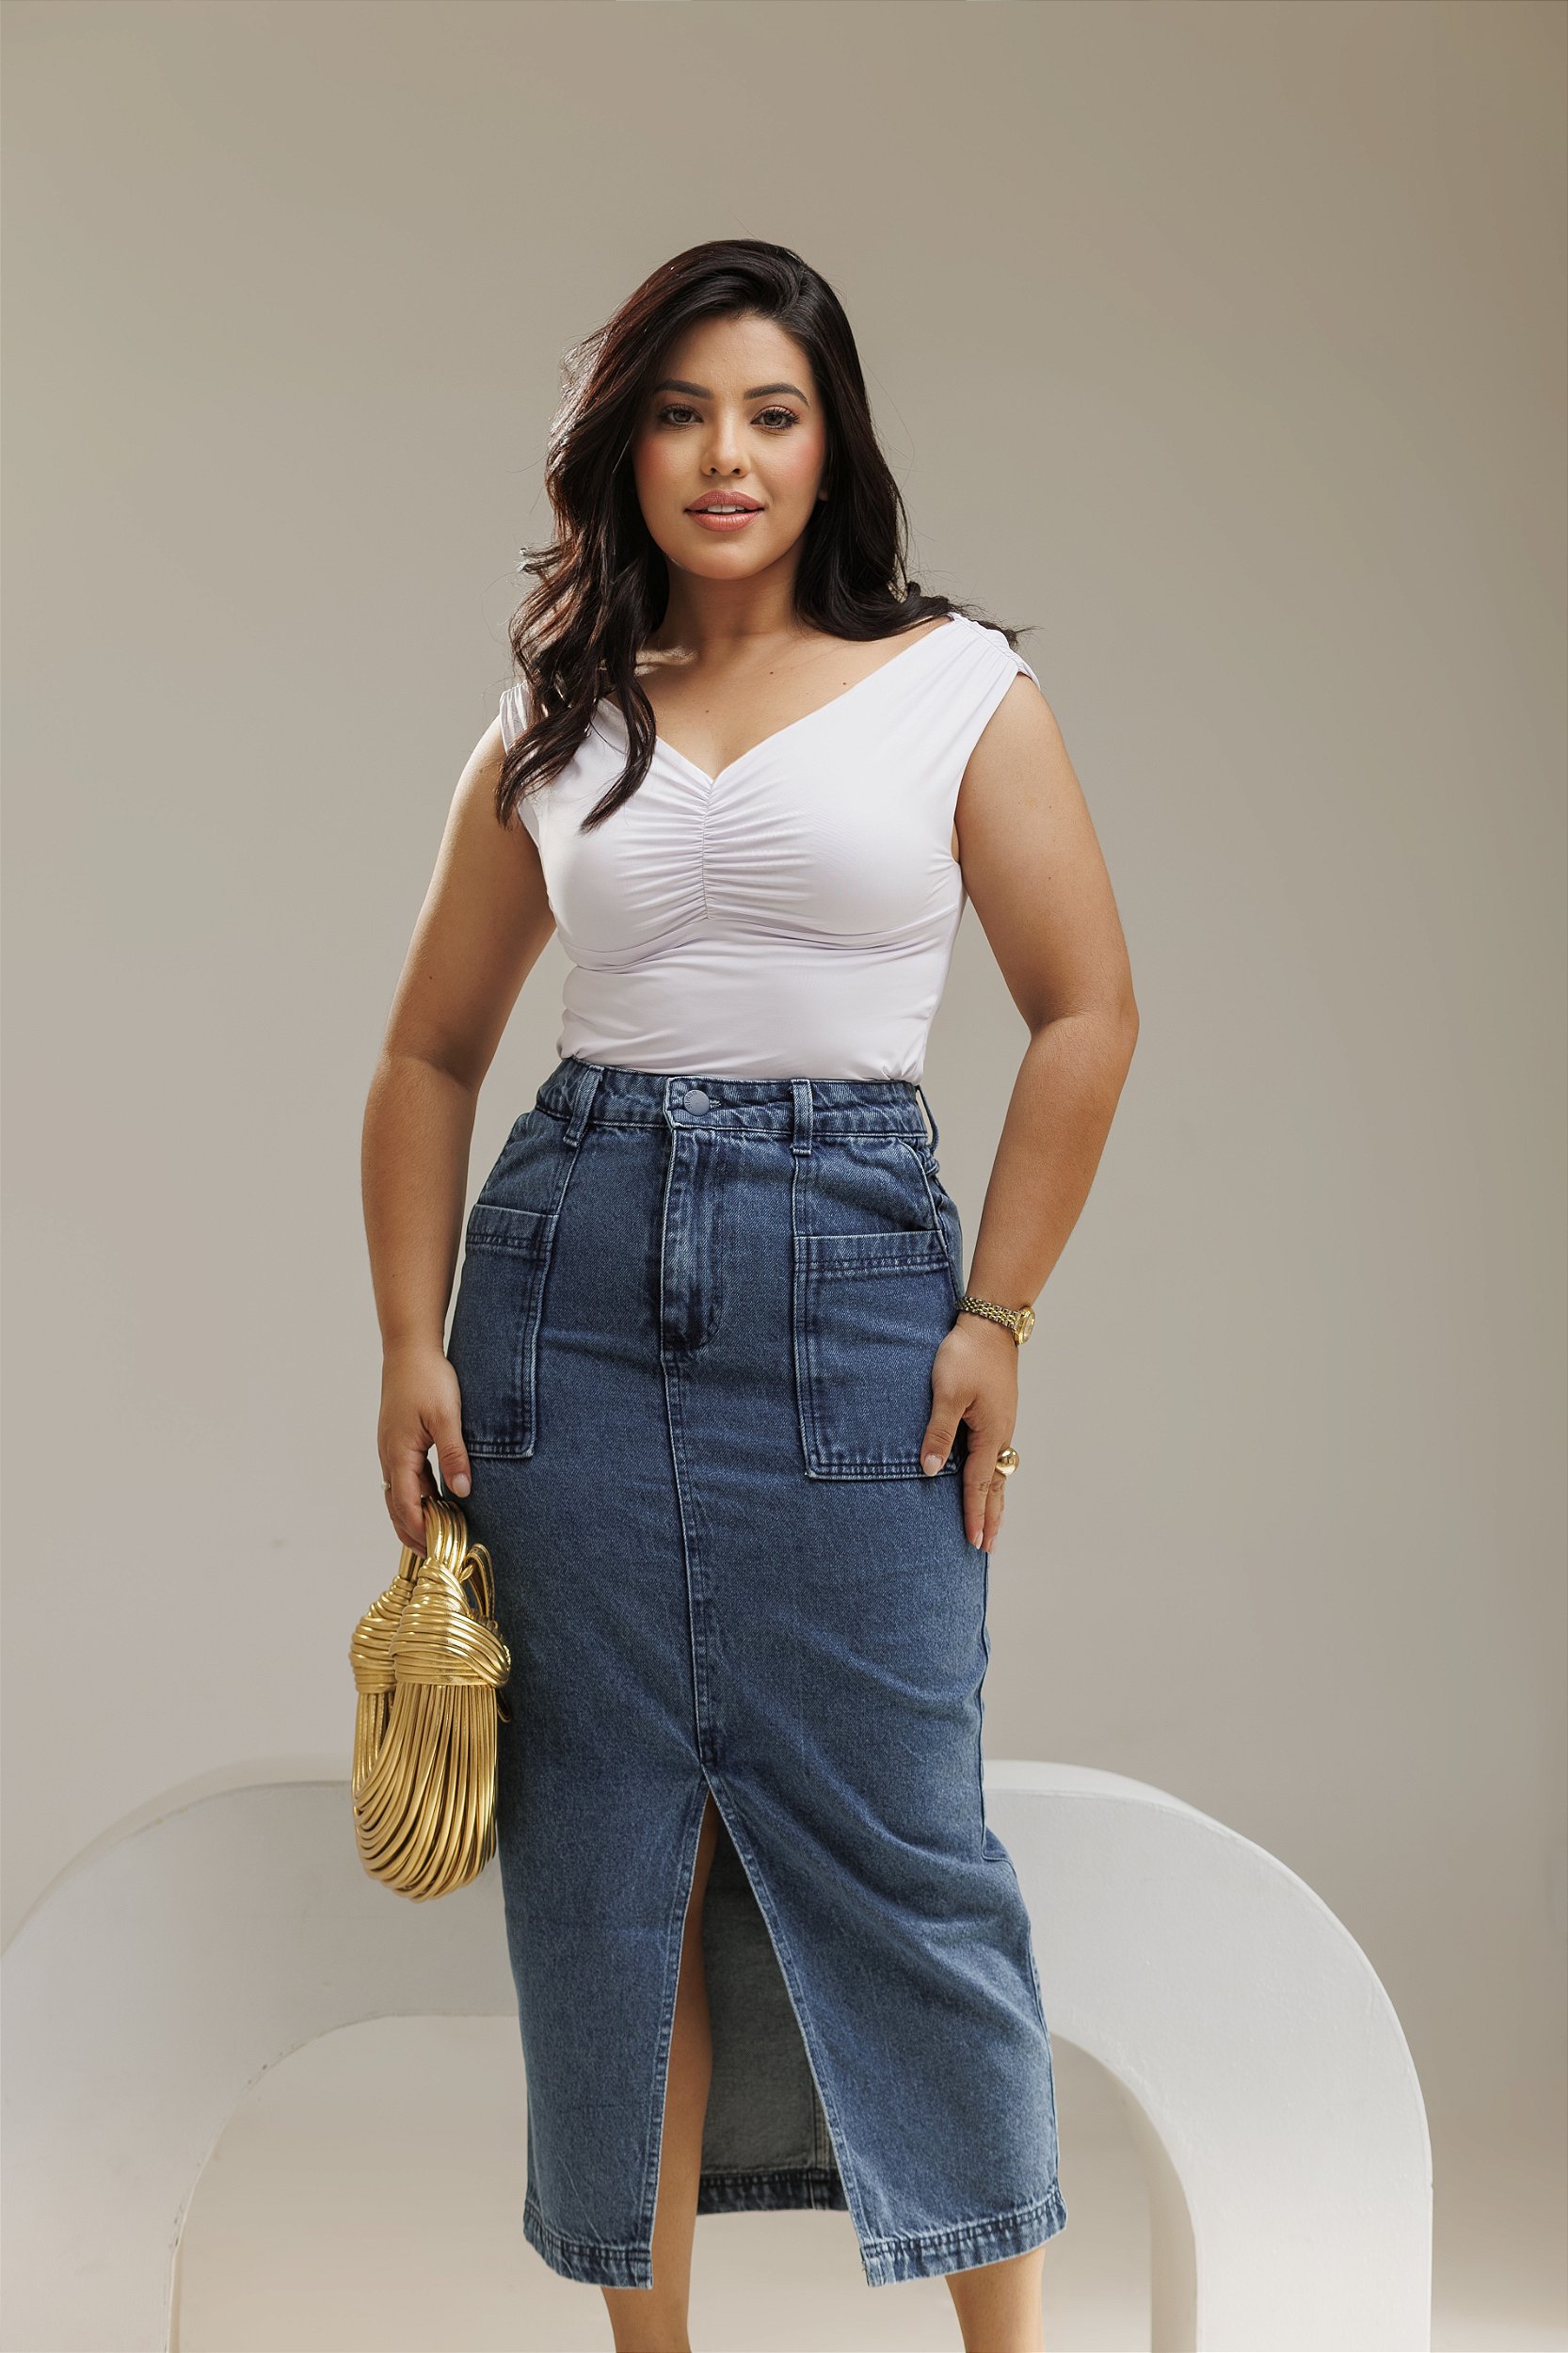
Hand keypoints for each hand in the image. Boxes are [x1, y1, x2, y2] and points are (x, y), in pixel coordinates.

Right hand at [378, 1341, 472, 1552]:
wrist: (410, 1349)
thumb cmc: (428, 1378)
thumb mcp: (446, 1416)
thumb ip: (454, 1454)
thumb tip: (462, 1491)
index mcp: (398, 1454)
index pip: (405, 1506)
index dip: (420, 1531)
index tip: (439, 1550)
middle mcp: (389, 1456)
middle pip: (396, 1507)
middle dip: (415, 1533)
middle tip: (438, 1555)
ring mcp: (392, 1450)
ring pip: (398, 1495)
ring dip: (414, 1518)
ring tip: (437, 1538)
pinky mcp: (398, 1443)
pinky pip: (404, 1480)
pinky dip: (416, 1499)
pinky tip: (435, 1504)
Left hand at [919, 1316, 1018, 1550]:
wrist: (990, 1323)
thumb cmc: (966, 1355)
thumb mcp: (947, 1394)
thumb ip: (939, 1433)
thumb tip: (932, 1471)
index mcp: (990, 1433)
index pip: (979, 1484)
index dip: (974, 1514)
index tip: (973, 1542)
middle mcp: (1001, 1433)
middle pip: (996, 1485)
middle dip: (991, 1516)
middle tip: (987, 1547)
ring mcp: (1001, 1423)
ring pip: (998, 1470)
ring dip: (994, 1498)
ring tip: (992, 1522)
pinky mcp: (996, 1413)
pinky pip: (996, 1454)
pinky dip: (993, 1475)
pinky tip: (988, 1477)